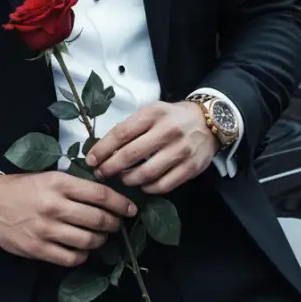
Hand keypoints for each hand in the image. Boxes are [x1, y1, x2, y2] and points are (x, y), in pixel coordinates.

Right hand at [0, 171, 137, 267]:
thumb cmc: (23, 188)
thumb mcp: (49, 176)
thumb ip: (75, 186)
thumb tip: (107, 197)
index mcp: (58, 183)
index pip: (100, 194)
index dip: (121, 203)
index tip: (130, 209)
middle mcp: (54, 206)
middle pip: (98, 219)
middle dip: (113, 224)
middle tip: (116, 224)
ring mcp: (46, 230)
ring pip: (88, 241)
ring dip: (100, 240)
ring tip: (99, 236)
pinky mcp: (38, 249)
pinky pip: (71, 258)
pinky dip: (82, 255)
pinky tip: (82, 249)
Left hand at [86, 101, 218, 194]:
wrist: (210, 121)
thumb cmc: (172, 117)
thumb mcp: (151, 112)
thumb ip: (131, 128)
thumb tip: (103, 149)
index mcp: (153, 114)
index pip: (121, 133)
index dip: (102, 149)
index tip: (90, 160)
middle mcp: (167, 131)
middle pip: (131, 155)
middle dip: (110, 167)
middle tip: (101, 174)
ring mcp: (181, 150)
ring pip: (146, 173)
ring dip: (128, 179)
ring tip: (122, 179)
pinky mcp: (191, 168)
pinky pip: (164, 185)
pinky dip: (148, 188)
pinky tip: (142, 185)